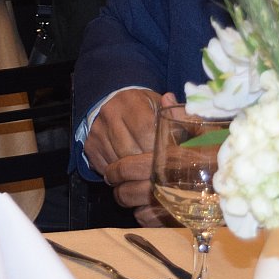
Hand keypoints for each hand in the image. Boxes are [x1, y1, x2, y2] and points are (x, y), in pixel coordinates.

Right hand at [82, 88, 165, 211]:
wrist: (115, 105)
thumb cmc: (146, 109)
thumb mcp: (161, 107)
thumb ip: (176, 115)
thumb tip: (188, 119)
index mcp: (131, 101)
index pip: (146, 130)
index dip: (158, 149)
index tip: (170, 160)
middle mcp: (110, 113)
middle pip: (131, 151)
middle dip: (148, 166)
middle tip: (162, 174)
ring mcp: (97, 131)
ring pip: (118, 163)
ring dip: (134, 174)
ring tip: (148, 177)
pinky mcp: (90, 146)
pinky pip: (106, 169)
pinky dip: (120, 176)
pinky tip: (132, 175)